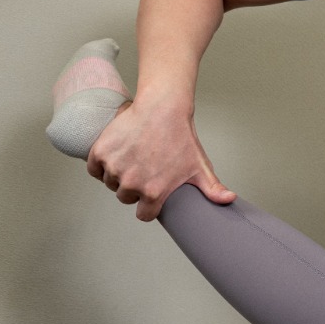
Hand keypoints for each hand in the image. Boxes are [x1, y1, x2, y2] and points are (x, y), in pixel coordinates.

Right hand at [86, 96, 234, 220]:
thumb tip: (230, 200)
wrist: (163, 108)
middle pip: (125, 198)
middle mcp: (132, 184)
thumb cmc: (182, 137)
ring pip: (109, 182)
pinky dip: (101, 164)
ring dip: (117, 175)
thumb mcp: (200, 166)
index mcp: (154, 193)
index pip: (144, 215)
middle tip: (144, 169)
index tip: (151, 195)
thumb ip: (213, 189)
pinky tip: (116, 155)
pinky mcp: (100, 153)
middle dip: (133, 188)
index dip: (148, 206)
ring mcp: (114, 168)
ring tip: (133, 158)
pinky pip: (95, 169)